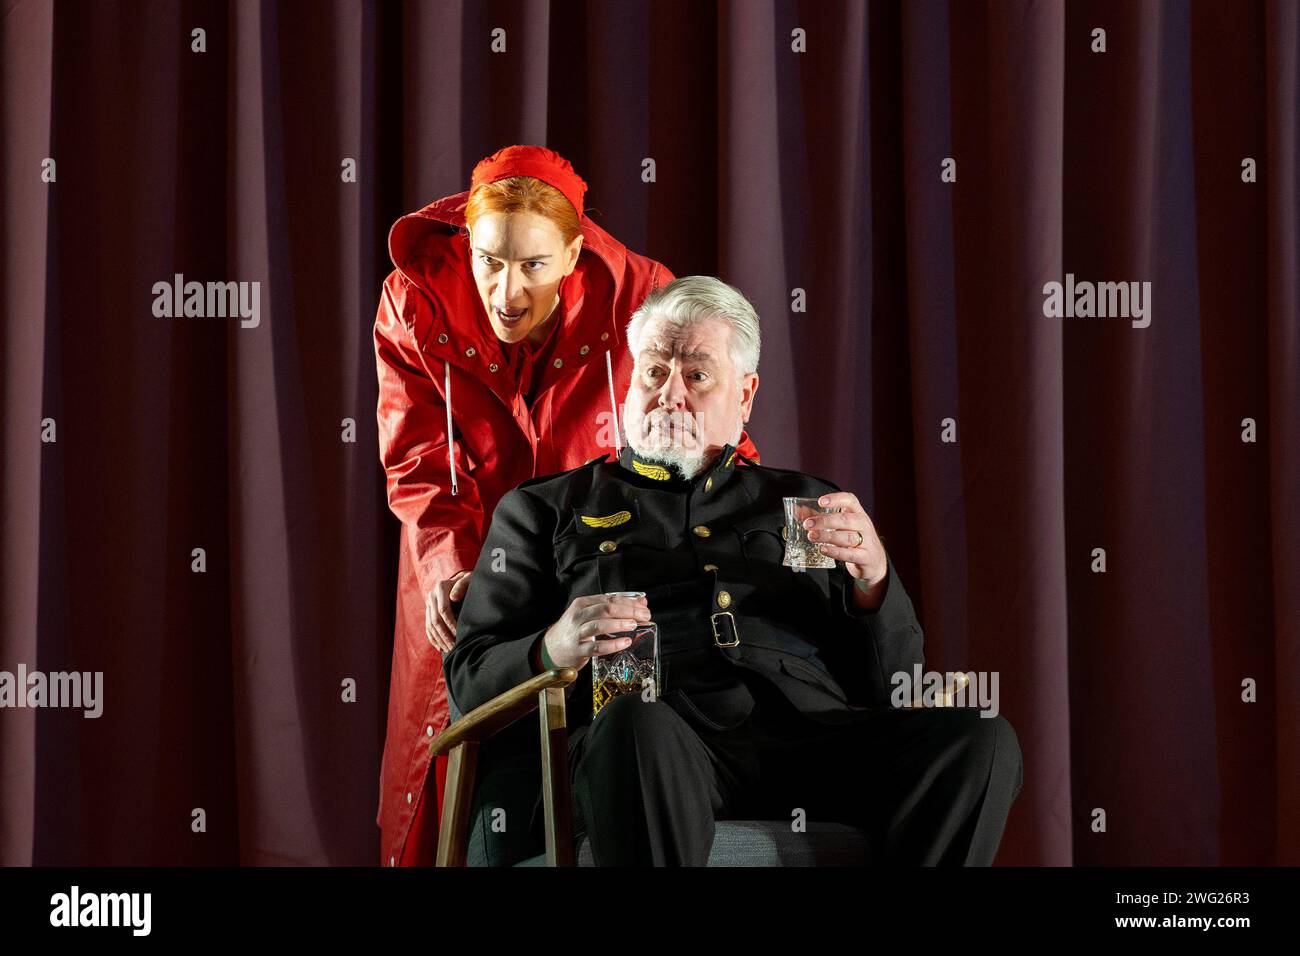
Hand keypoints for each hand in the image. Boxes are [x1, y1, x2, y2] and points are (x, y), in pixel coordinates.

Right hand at [426, 571, 471, 650]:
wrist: (461, 578)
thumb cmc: (469, 580)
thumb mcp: (469, 579)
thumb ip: (463, 585)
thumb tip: (453, 598)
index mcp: (441, 587)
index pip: (443, 610)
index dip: (451, 624)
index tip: (460, 634)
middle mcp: (432, 595)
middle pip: (435, 620)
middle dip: (445, 636)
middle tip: (454, 647)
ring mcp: (429, 603)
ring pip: (430, 625)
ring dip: (439, 640)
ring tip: (449, 650)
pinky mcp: (428, 610)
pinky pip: (427, 626)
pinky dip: (433, 638)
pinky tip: (440, 648)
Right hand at [542, 593, 652, 670]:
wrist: (551, 649)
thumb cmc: (575, 630)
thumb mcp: (590, 615)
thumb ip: (613, 608)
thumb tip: (641, 603)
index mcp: (582, 604)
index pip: (609, 599)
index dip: (629, 602)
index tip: (644, 607)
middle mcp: (578, 616)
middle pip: (606, 609)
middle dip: (628, 611)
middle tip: (644, 616)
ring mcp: (577, 633)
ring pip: (600, 625)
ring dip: (619, 624)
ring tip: (634, 625)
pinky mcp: (578, 650)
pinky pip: (597, 647)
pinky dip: (612, 644)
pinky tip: (625, 642)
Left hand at [804, 492, 887, 607]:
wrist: (874, 561)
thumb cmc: (854, 538)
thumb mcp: (841, 526)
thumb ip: (821, 518)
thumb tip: (799, 511)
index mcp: (857, 513)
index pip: (850, 500)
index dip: (836, 499)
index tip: (820, 502)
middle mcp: (864, 525)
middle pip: (846, 519)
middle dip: (825, 521)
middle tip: (807, 524)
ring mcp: (867, 541)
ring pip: (848, 537)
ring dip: (828, 536)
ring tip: (812, 536)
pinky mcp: (865, 557)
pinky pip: (850, 554)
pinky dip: (835, 552)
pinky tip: (823, 550)